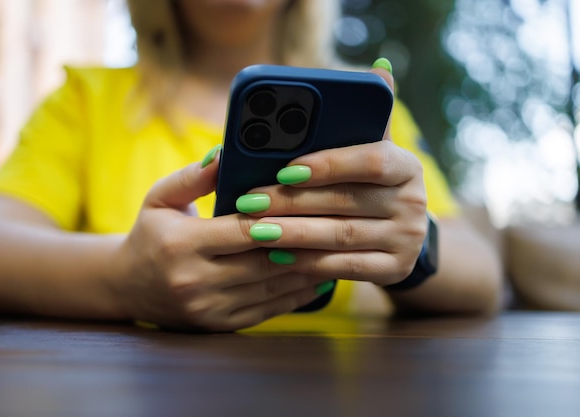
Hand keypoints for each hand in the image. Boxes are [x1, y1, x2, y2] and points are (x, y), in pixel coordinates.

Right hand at [111, 153, 326, 331]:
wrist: (127, 286)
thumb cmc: (150, 234)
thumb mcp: (160, 198)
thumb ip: (194, 176)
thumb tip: (225, 153)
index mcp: (181, 244)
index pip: (241, 231)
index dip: (279, 219)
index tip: (310, 207)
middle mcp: (195, 281)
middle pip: (264, 262)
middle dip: (303, 245)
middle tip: (338, 227)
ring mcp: (209, 308)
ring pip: (271, 288)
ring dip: (307, 270)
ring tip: (336, 250)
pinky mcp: (219, 325)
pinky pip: (267, 310)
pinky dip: (296, 295)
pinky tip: (318, 278)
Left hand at [236, 66, 427, 285]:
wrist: (399, 235)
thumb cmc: (369, 185)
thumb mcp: (372, 151)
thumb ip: (366, 118)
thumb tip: (379, 67)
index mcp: (407, 166)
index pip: (372, 161)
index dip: (329, 164)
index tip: (285, 169)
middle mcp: (413, 203)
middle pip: (346, 201)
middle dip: (292, 202)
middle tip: (249, 201)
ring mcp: (406, 239)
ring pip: (339, 236)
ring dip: (292, 233)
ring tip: (254, 230)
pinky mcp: (395, 269)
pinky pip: (343, 267)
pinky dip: (307, 262)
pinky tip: (275, 256)